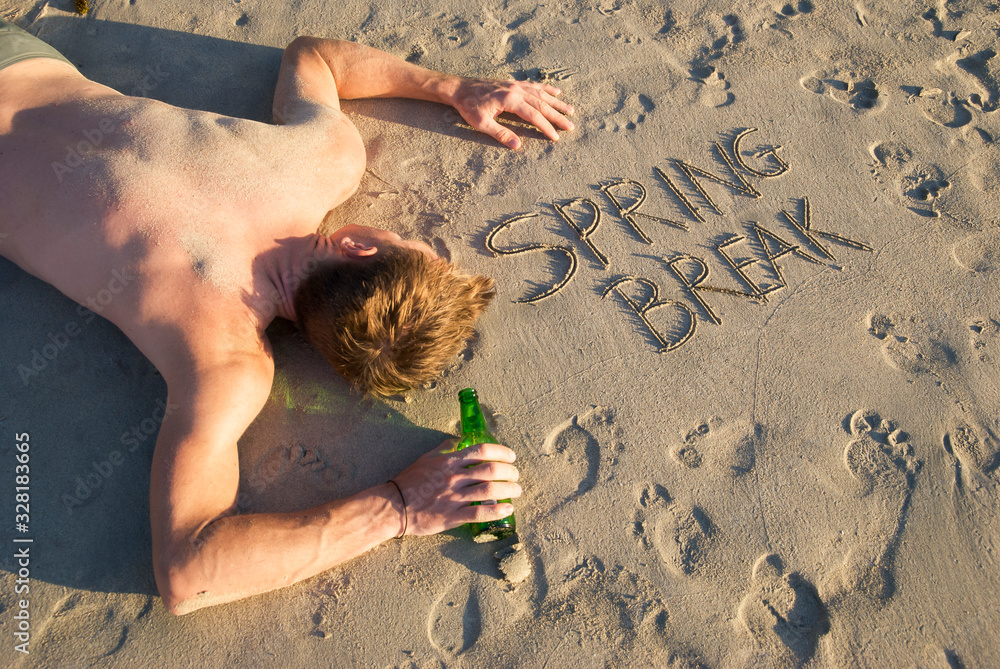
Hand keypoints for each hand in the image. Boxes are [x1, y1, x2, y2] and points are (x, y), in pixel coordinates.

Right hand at [391, 438, 520, 535]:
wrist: (393, 505)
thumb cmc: (410, 480)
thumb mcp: (427, 457)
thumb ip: (445, 448)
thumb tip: (460, 440)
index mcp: (449, 461)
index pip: (482, 451)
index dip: (501, 452)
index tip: (511, 456)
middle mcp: (454, 477)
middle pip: (491, 471)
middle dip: (510, 472)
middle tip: (516, 475)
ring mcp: (454, 497)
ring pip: (489, 491)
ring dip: (508, 491)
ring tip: (517, 491)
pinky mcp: (452, 516)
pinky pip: (479, 514)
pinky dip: (497, 511)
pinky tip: (507, 509)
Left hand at [447, 77, 574, 149]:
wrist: (460, 88)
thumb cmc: (469, 107)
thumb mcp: (481, 123)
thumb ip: (500, 134)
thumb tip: (517, 145)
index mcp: (510, 100)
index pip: (534, 115)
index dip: (546, 127)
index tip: (556, 137)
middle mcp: (516, 90)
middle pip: (542, 104)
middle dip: (557, 116)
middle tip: (571, 126)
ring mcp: (516, 85)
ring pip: (542, 94)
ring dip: (557, 102)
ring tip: (570, 110)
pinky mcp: (514, 83)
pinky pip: (535, 85)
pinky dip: (547, 89)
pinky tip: (557, 91)